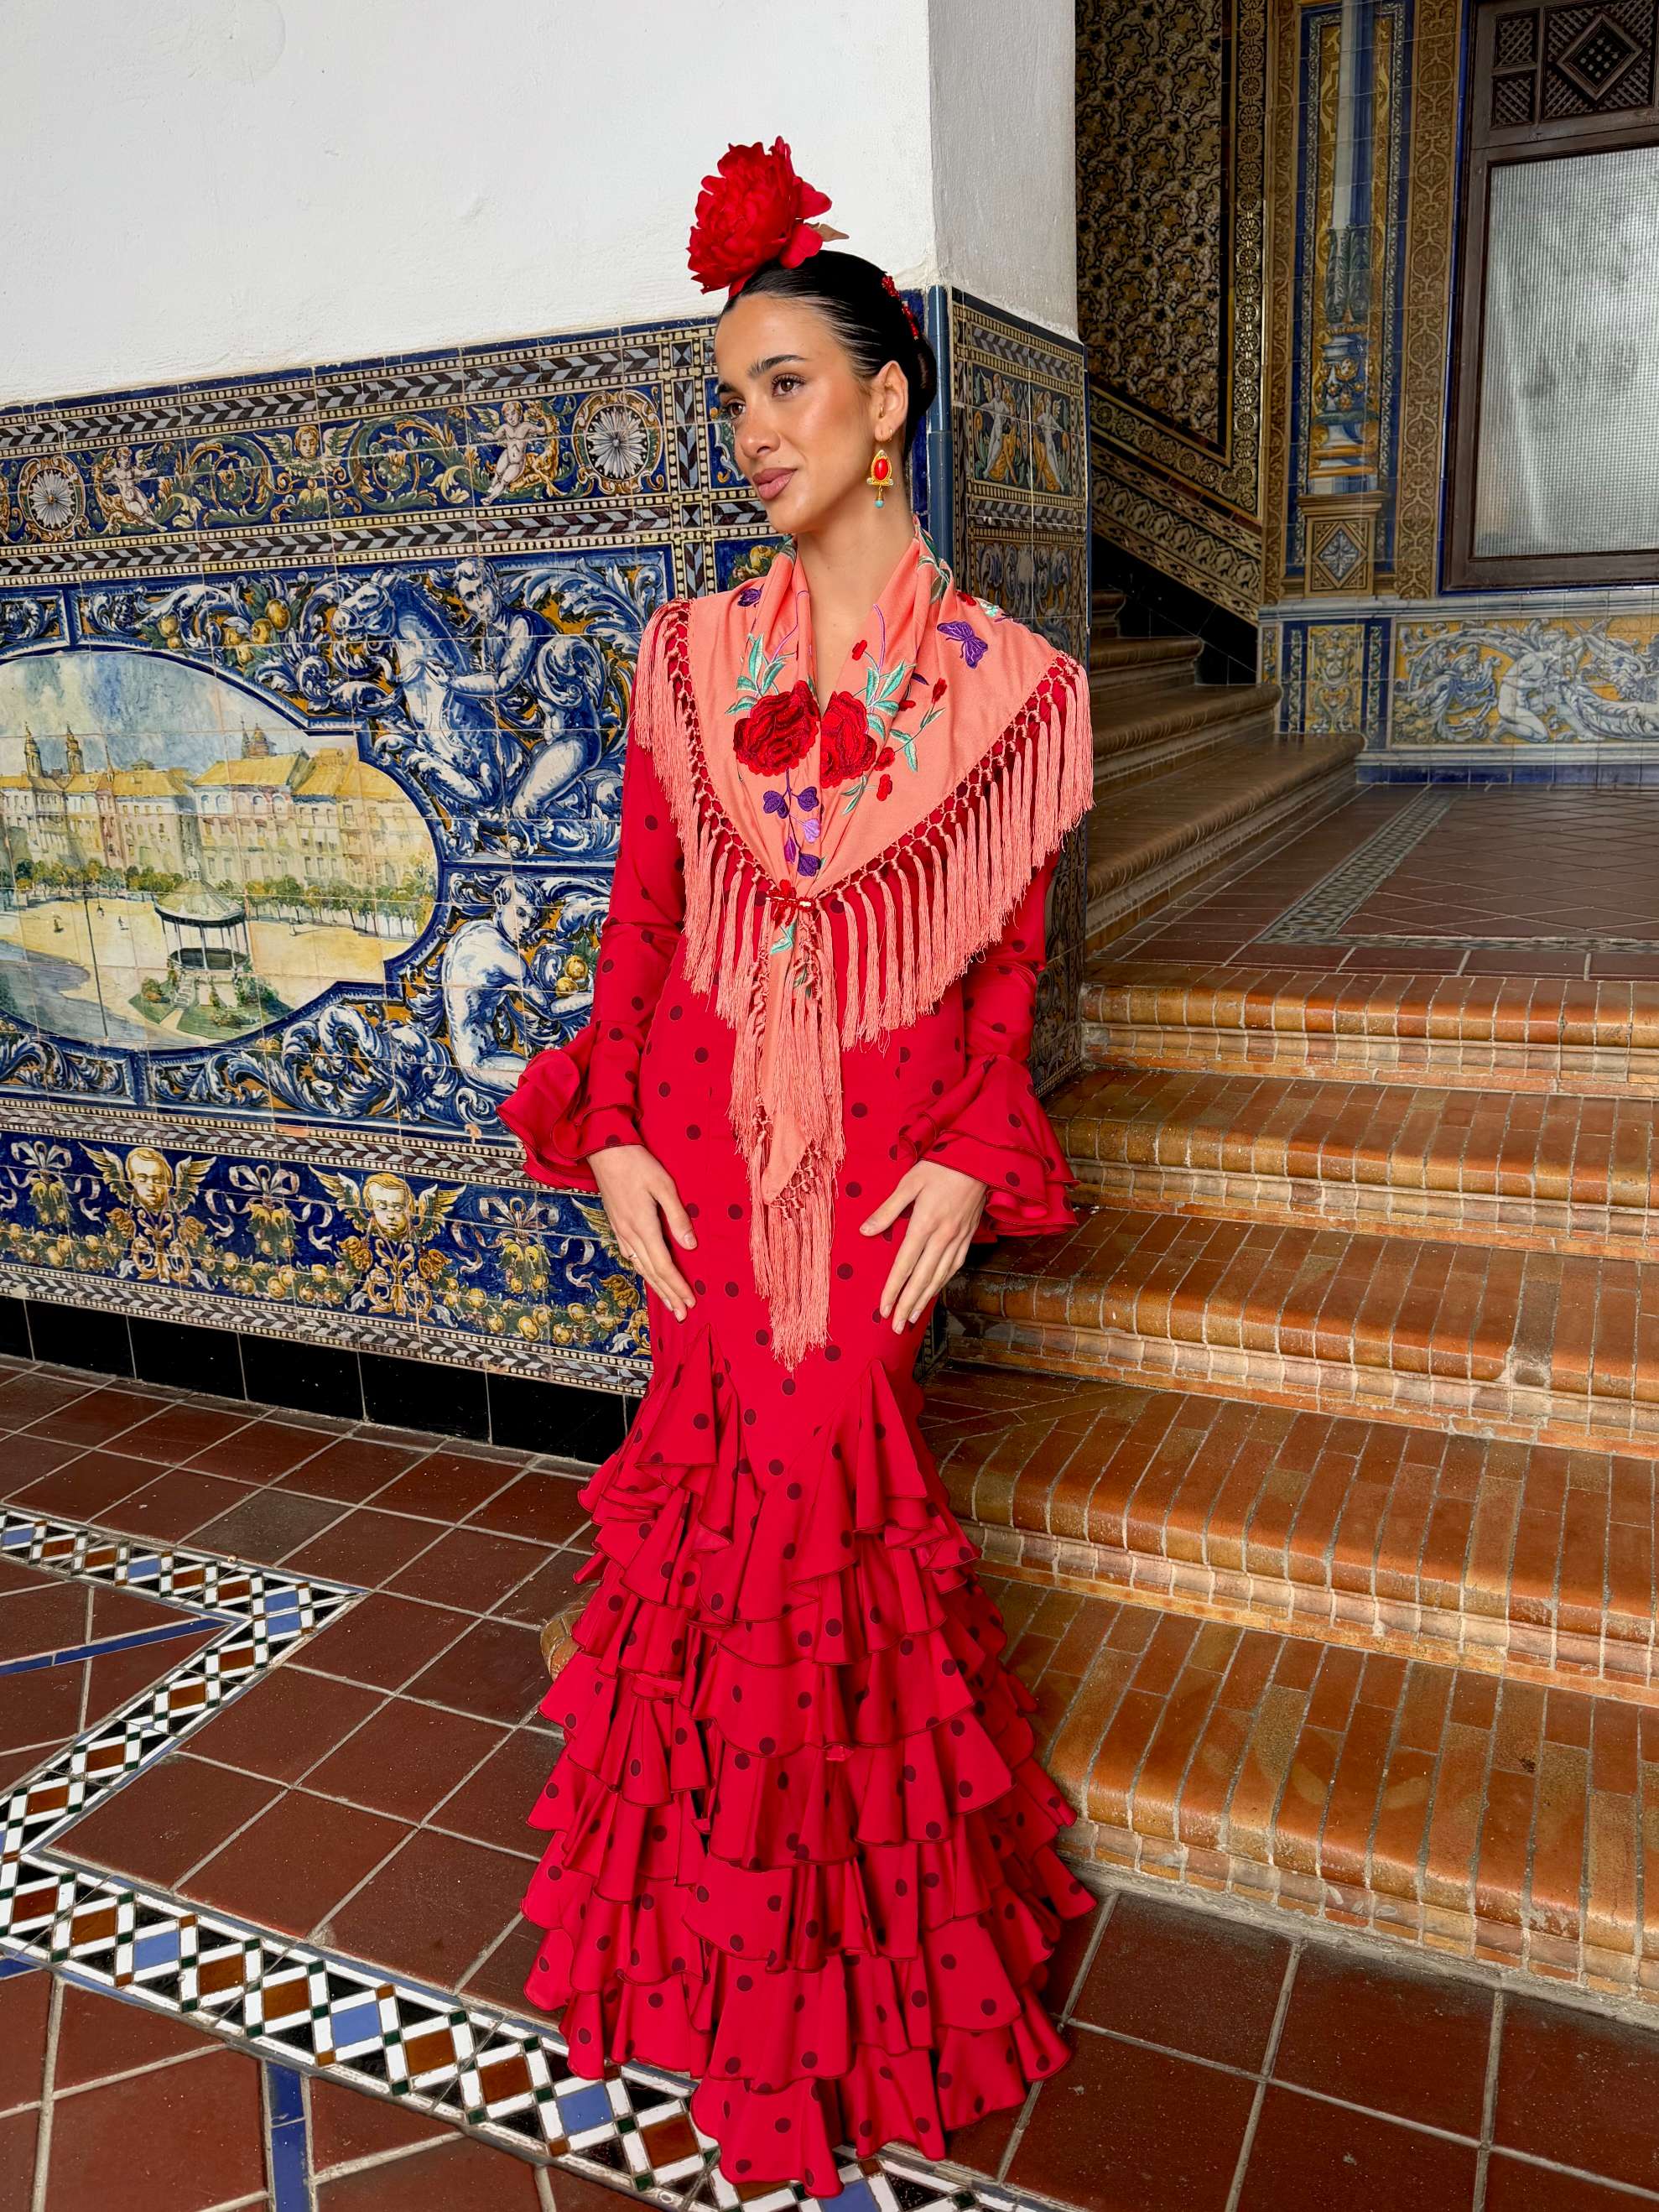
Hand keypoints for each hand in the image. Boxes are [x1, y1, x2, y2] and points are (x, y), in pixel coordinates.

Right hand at [589, 1145, 696, 1320]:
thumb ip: (677, 1216)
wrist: (604, 1150)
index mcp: (643, 1226)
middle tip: (682, 1315)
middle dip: (668, 1295)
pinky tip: (649, 1275)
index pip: (663, 1265)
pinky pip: (632, 1256)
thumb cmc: (638, 1163)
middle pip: (652, 1272)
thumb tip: (690, 1246)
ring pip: (640, 1267)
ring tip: (669, 1304)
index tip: (691, 1301)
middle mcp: (630, 1234)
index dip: (677, 1286)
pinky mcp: (617, 1225)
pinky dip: (643, 1271)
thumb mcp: (663, 1185)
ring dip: (656, 1288)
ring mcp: (621, 1231)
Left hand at [860, 1160, 988, 1331]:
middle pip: (922, 1278)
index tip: (883, 1308)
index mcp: (925, 1224)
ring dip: (924, 1299)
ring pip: (939, 1276)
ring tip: (911, 1317)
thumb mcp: (909, 1182)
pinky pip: (955, 1266)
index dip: (893, 1289)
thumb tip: (865, 1231)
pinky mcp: (969, 1236)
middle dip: (907, 1304)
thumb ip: (887, 1210)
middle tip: (895, 1326)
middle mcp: (943, 1237)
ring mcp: (958, 1239)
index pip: (904, 1265)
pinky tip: (934, 1292)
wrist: (981, 1159)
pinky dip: (943, 1283)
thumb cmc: (941, 1166)